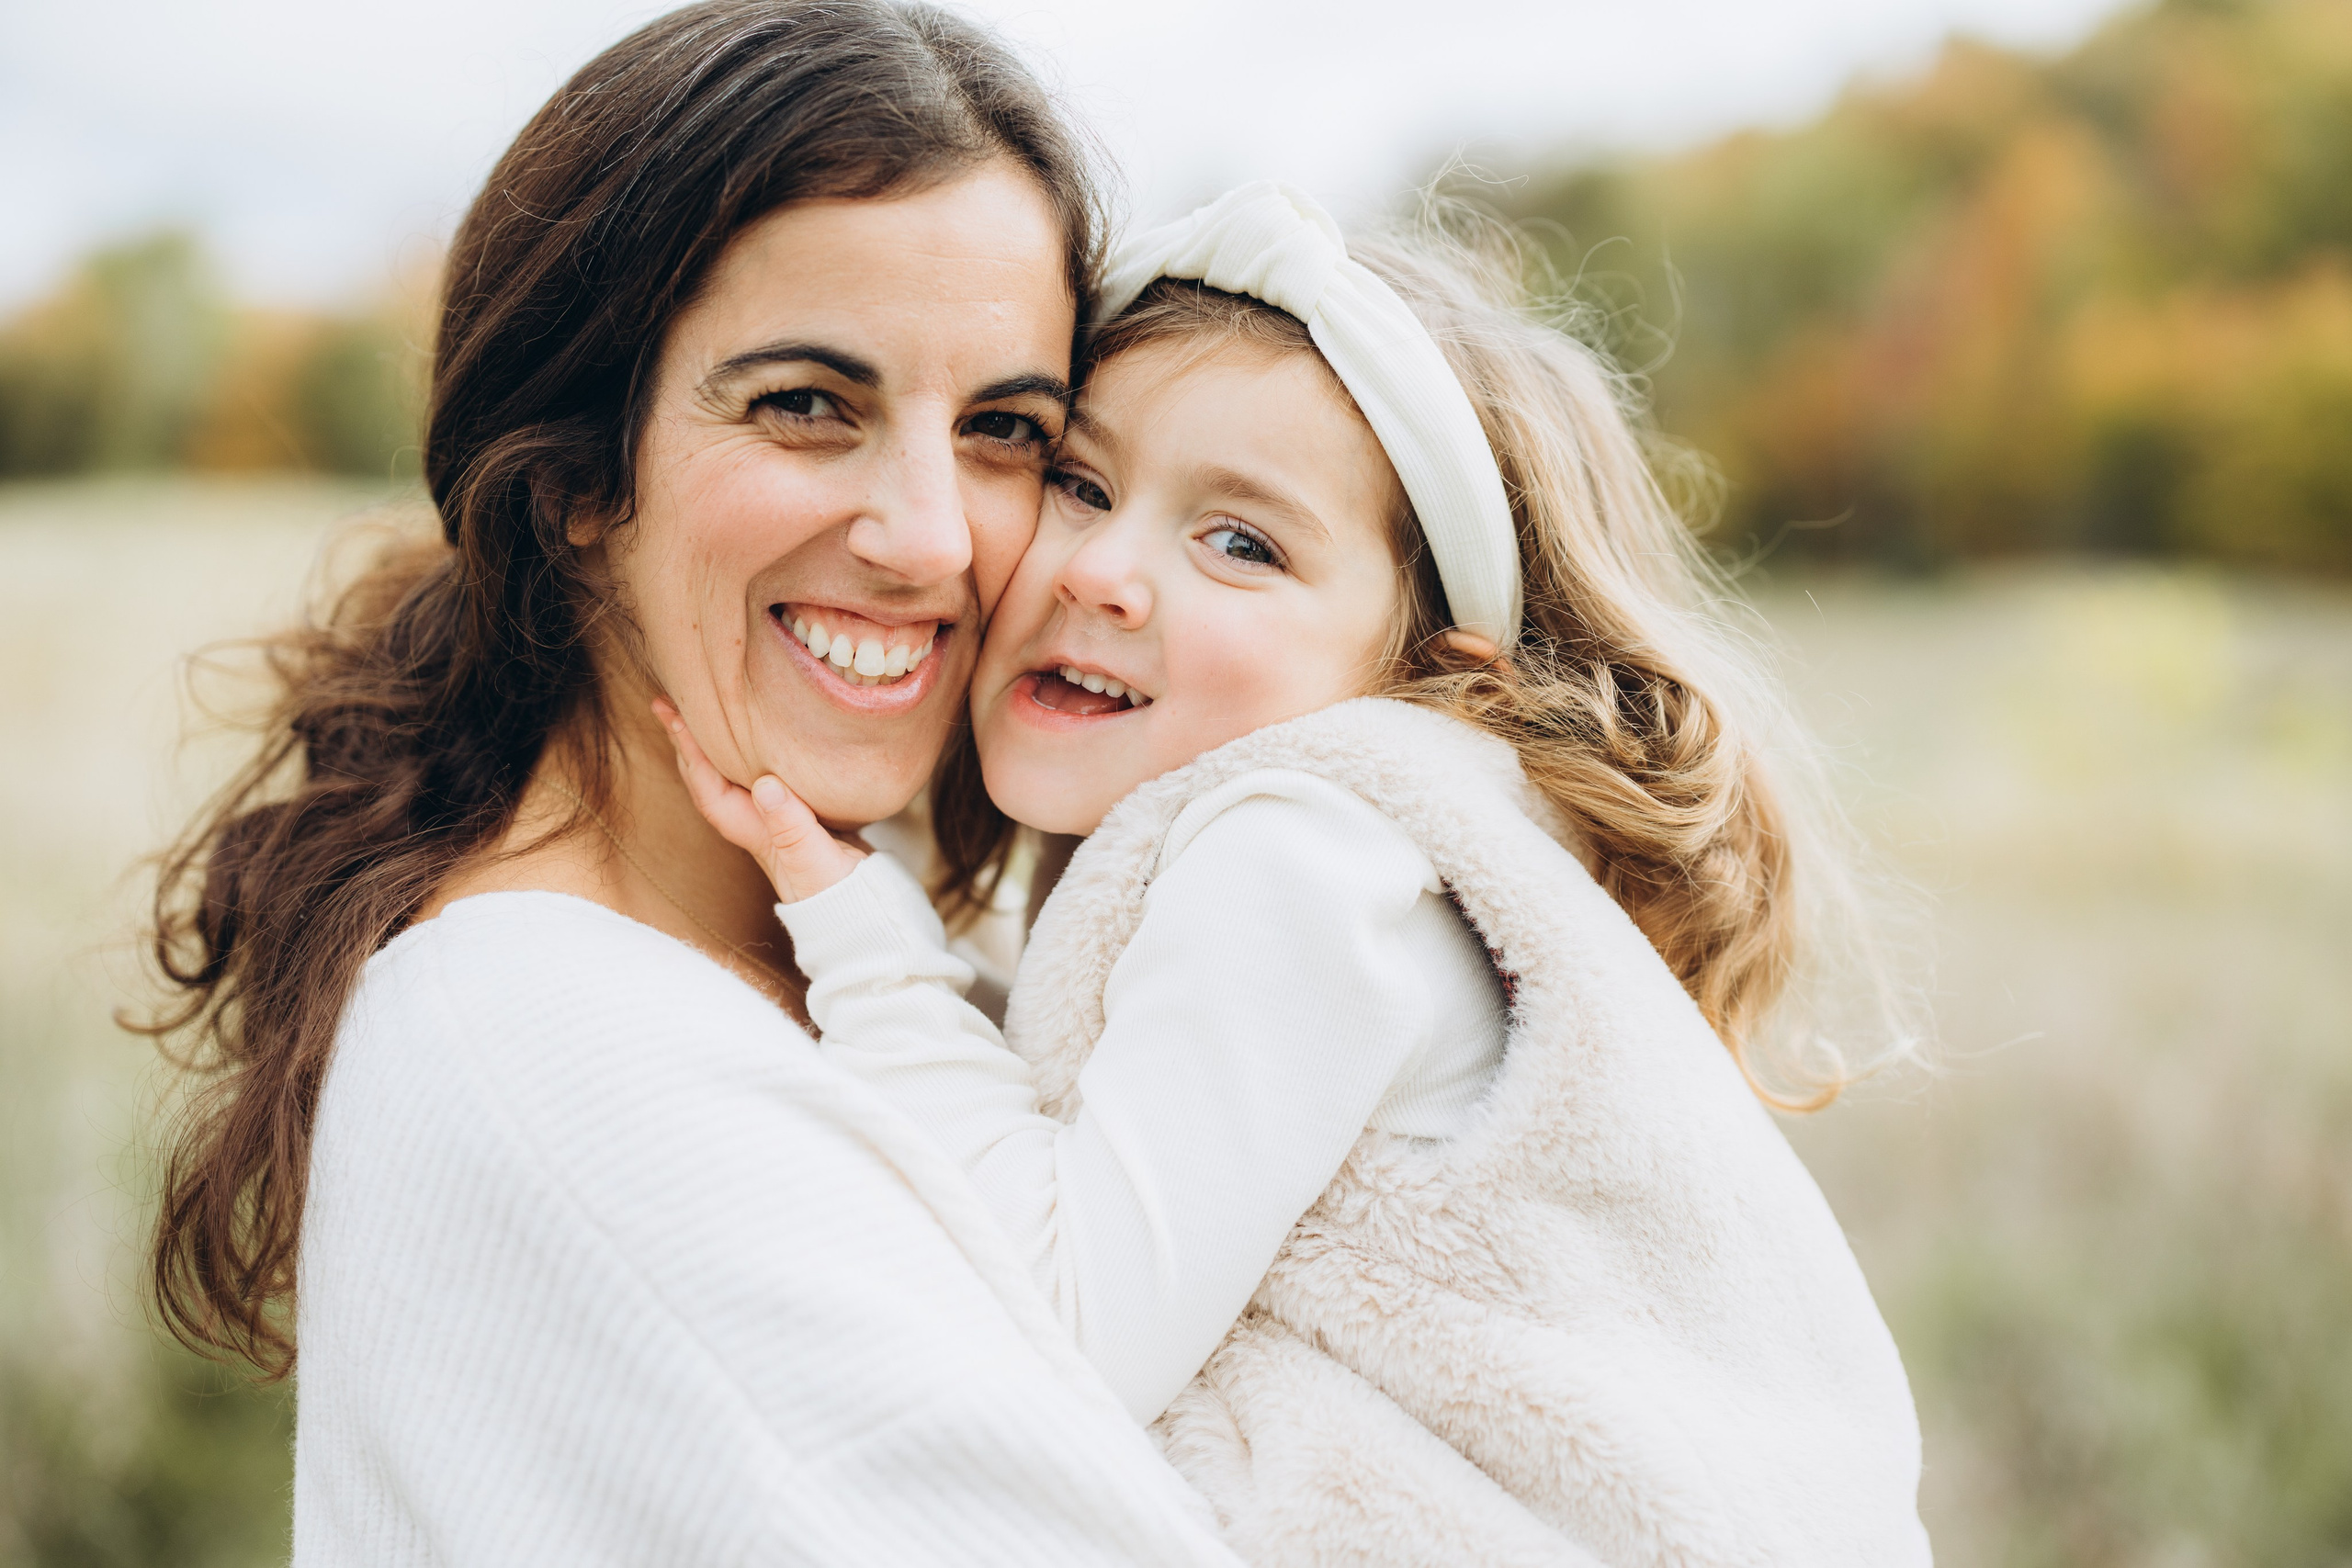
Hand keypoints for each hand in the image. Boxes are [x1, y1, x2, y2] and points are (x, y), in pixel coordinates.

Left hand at [653, 698, 866, 902]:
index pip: (711, 790)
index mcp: (758, 835)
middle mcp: (760, 827)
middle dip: (687, 746)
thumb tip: (766, 786)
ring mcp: (779, 824)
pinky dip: (751, 756)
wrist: (868, 917)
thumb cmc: (844, 895)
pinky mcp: (802, 819)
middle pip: (710, 782)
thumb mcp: (819, 862)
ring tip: (699, 717)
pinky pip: (763, 779)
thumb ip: (794, 828)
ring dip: (714, 748)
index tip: (675, 717)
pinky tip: (756, 741)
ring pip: (733, 780)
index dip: (691, 753)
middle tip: (666, 706)